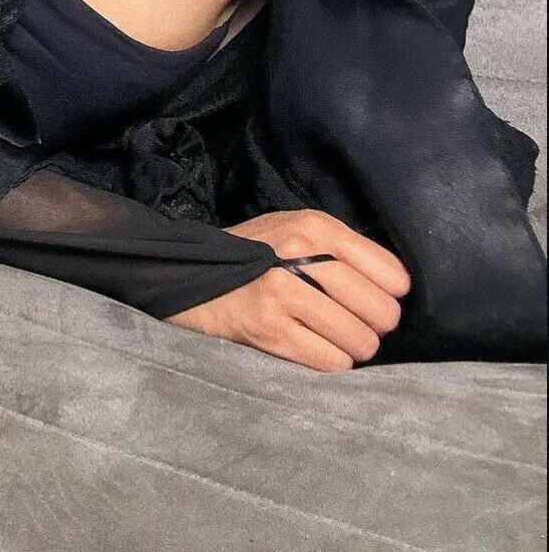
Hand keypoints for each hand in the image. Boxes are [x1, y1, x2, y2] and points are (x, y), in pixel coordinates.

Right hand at [164, 209, 410, 371]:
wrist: (190, 273)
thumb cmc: (253, 255)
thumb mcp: (294, 230)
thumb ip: (341, 248)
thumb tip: (398, 286)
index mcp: (313, 226)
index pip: (390, 273)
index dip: (392, 294)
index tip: (378, 300)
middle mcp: (300, 255)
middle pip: (378, 309)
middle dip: (376, 325)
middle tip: (357, 324)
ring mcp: (282, 293)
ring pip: (359, 339)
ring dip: (354, 347)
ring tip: (336, 337)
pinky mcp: (269, 330)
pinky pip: (331, 360)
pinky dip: (332, 360)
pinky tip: (316, 347)